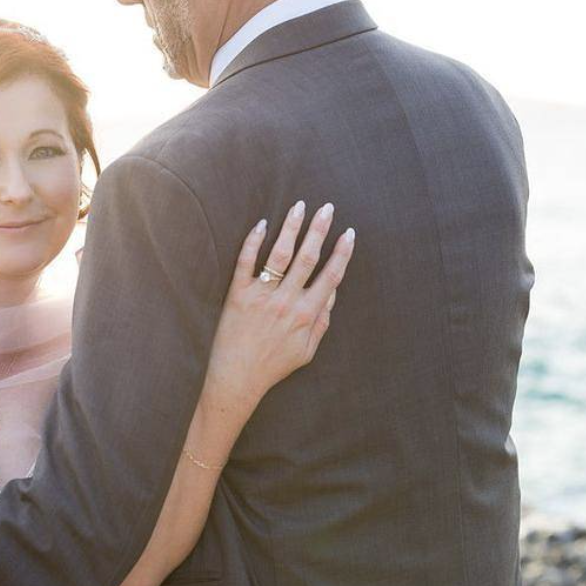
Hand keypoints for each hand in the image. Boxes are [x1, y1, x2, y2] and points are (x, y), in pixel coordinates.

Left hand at [204, 200, 354, 428]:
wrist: (237, 378)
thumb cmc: (273, 366)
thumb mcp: (307, 350)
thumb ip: (322, 321)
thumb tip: (332, 293)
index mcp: (307, 315)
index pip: (330, 276)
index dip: (342, 253)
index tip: (349, 233)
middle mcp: (286, 302)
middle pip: (307, 258)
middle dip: (320, 230)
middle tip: (328, 208)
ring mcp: (262, 296)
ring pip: (280, 254)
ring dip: (292, 228)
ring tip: (299, 206)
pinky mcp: (238, 295)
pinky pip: (246, 262)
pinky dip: (254, 241)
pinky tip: (262, 224)